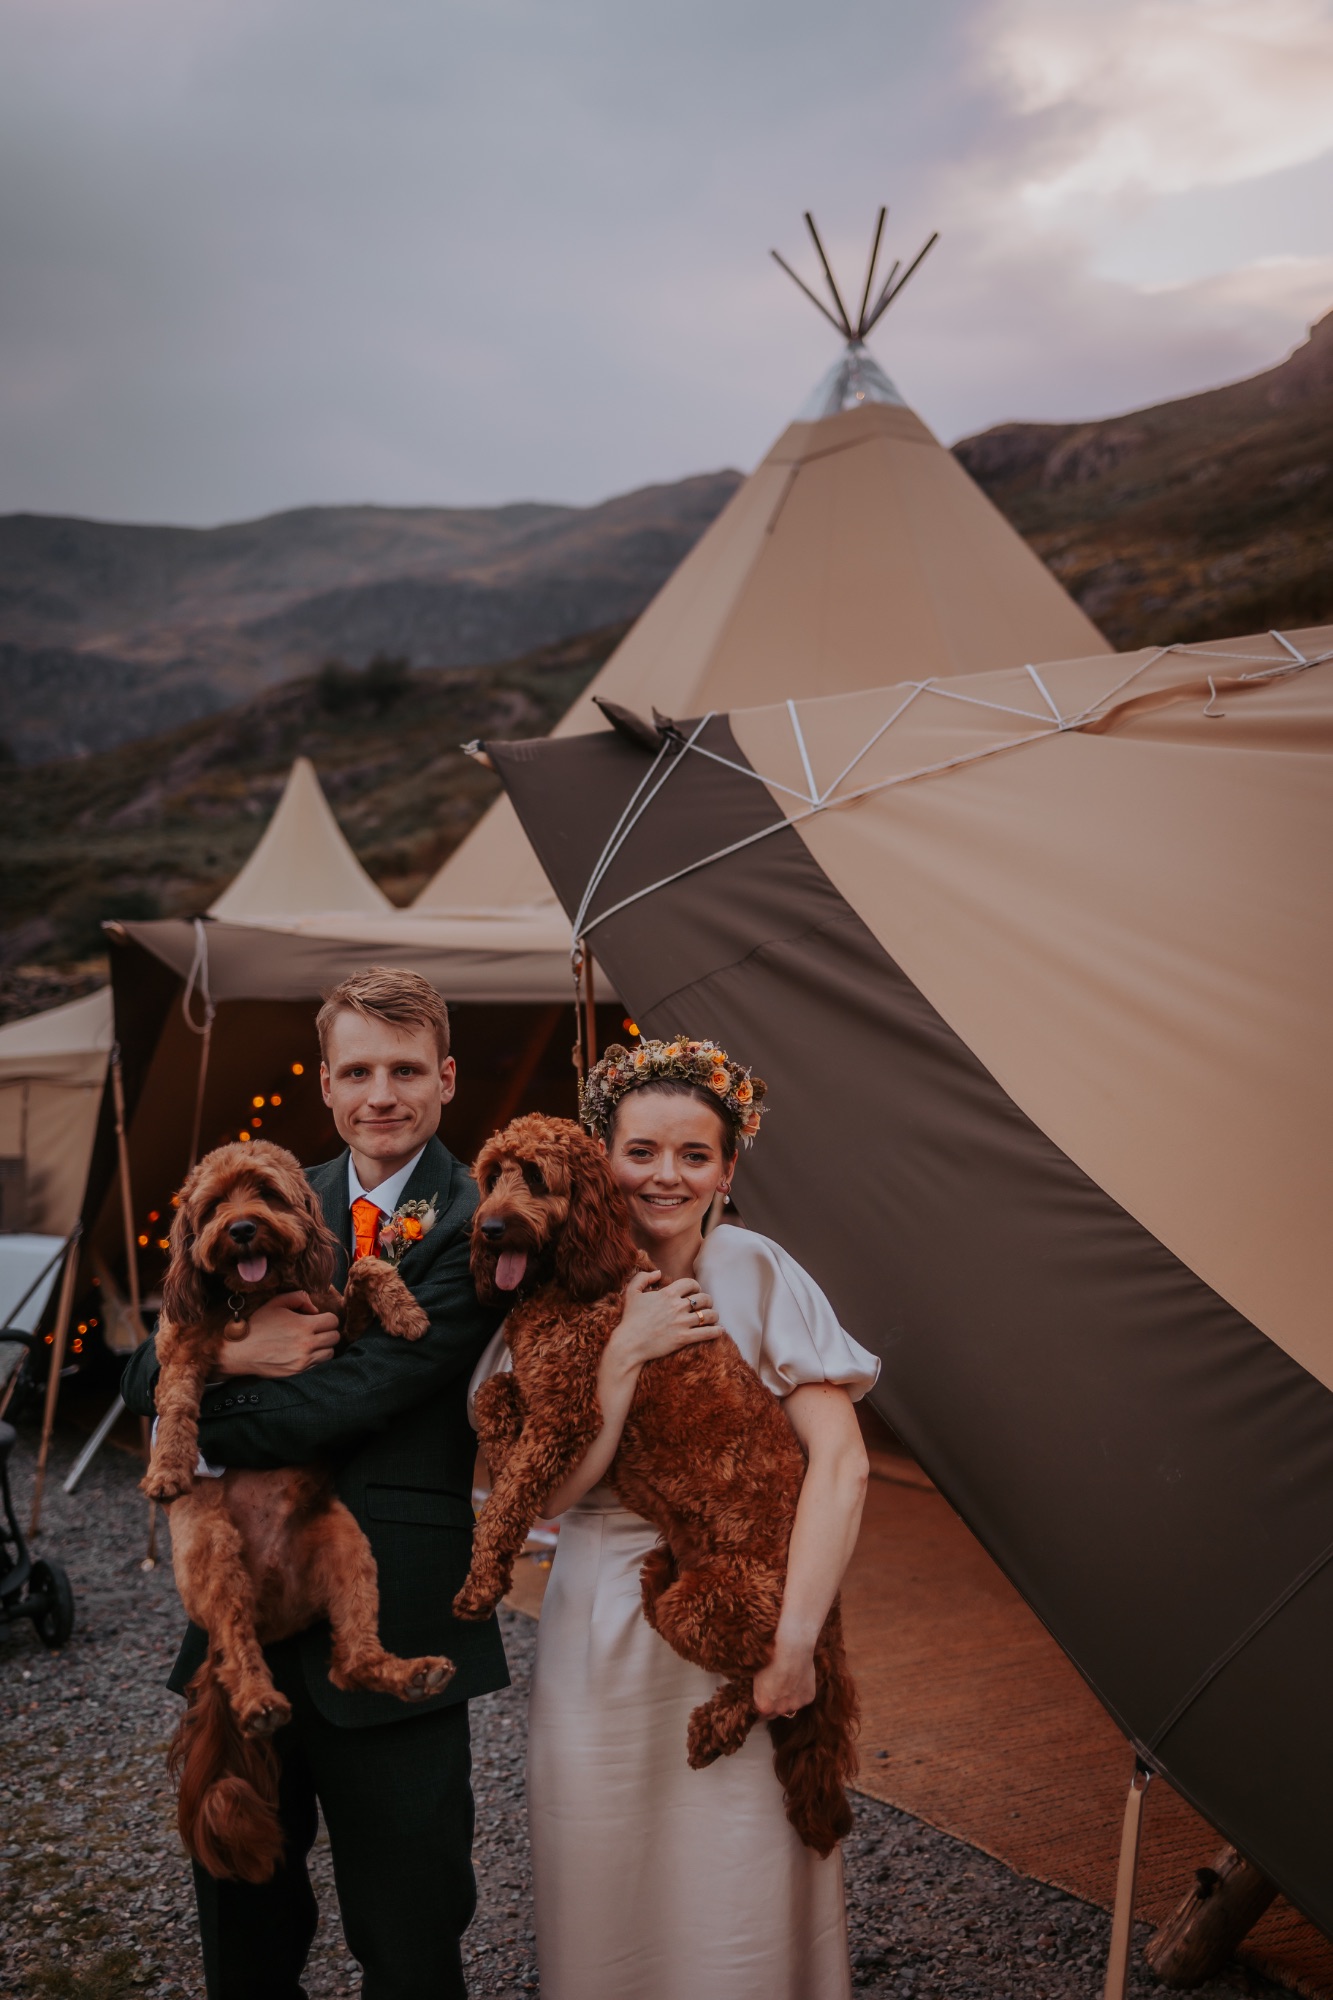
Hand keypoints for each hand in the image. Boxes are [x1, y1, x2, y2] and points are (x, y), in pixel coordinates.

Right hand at [215, 1291, 340, 1377]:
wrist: (239, 1351)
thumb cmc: (257, 1324)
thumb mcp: (276, 1303)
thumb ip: (299, 1298)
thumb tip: (315, 1310)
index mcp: (304, 1325)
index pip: (333, 1321)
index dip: (326, 1318)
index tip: (317, 1319)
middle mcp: (306, 1344)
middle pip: (334, 1337)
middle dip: (327, 1332)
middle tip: (315, 1331)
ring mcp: (303, 1361)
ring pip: (329, 1353)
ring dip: (323, 1347)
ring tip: (310, 1343)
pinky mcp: (297, 1373)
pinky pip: (318, 1366)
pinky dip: (315, 1360)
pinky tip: (303, 1354)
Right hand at [609, 1270, 720, 1371]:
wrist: (628, 1344)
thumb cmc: (630, 1319)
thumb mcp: (631, 1292)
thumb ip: (643, 1277)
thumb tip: (659, 1273)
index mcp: (667, 1294)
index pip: (691, 1283)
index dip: (696, 1286)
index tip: (695, 1292)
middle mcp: (677, 1307)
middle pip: (704, 1298)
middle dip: (707, 1301)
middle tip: (705, 1306)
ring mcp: (682, 1323)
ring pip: (709, 1315)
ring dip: (713, 1315)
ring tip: (713, 1318)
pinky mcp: (683, 1338)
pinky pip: (707, 1333)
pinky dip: (717, 1331)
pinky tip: (719, 1331)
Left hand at [753, 1636, 817, 1719]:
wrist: (792, 1647)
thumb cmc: (770, 1657)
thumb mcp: (755, 1673)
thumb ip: (756, 1689)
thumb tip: (754, 1691)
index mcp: (764, 1705)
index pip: (759, 1715)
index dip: (759, 1706)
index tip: (759, 1702)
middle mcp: (780, 1709)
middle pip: (776, 1711)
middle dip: (774, 1704)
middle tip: (773, 1690)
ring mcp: (796, 1704)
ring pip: (790, 1705)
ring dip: (788, 1698)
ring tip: (787, 1681)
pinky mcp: (809, 1697)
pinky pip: (802, 1697)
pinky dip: (800, 1691)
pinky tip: (797, 1677)